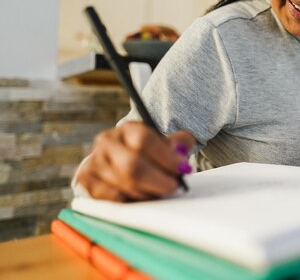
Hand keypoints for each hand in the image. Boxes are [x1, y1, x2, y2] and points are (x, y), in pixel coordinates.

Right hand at [75, 121, 195, 201]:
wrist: (121, 160)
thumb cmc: (149, 154)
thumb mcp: (166, 142)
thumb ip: (179, 142)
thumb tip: (180, 150)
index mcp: (127, 129)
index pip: (145, 140)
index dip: (166, 157)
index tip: (183, 168)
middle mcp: (106, 142)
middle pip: (133, 166)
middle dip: (159, 180)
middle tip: (174, 186)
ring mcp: (93, 162)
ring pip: (124, 185)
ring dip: (148, 193)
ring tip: (159, 192)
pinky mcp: (86, 181)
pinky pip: (113, 199)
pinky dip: (132, 201)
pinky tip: (142, 197)